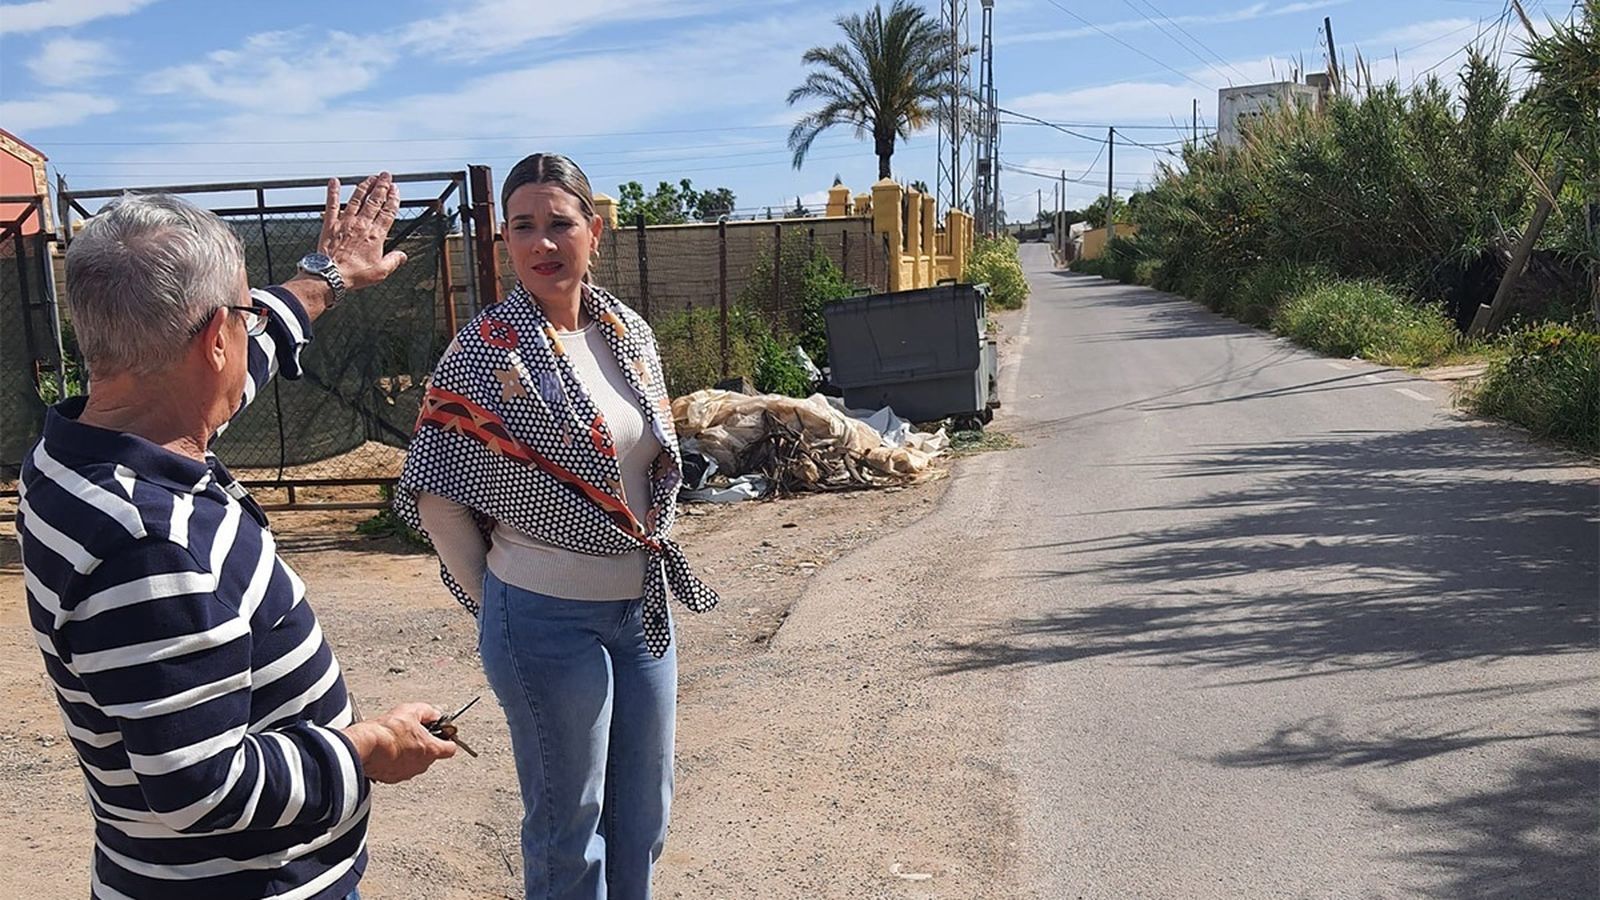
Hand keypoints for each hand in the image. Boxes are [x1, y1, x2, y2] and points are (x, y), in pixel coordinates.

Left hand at [317, 172, 408, 290]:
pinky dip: (333, 191)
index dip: (393, 198)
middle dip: (382, 186)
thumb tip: (402, 255)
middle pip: (375, 200)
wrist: (331, 275)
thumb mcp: (381, 271)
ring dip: (365, 186)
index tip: (396, 189)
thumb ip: (393, 261)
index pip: (388, 211)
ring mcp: (346, 222)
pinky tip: (334, 182)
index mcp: (376, 235)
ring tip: (370, 177)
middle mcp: (362, 224)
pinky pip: (332, 204)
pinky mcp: (330, 224)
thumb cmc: (354, 274)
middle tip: (386, 175)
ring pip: (357, 198)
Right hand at [342, 701, 456, 783]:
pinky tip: (388, 750)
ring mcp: (407, 773)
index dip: (447, 739)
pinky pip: (398, 768)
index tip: (442, 733)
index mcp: (432, 750)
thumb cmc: (388, 731)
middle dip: (424, 744)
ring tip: (397, 740)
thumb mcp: (412, 711)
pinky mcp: (392, 778)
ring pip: (414, 762)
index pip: (451, 748)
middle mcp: (422, 765)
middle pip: (431, 754)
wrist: (365, 746)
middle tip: (412, 732)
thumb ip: (428, 712)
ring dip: (409, 752)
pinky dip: (395, 760)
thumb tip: (434, 714)